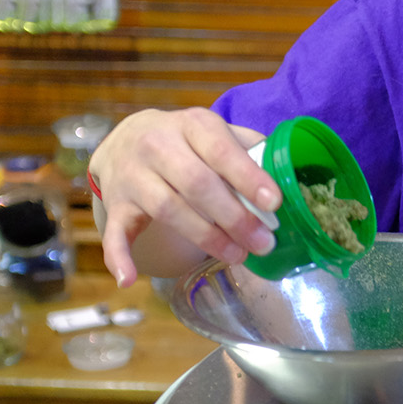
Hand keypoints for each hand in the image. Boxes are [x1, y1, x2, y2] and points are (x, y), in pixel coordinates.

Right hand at [90, 108, 280, 287]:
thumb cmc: (187, 141)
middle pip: (197, 184)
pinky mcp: (116, 203)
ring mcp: (133, 175)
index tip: (274, 204)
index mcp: (192, 125)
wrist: (125, 139)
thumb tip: (288, 172)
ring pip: (168, 209)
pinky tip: (130, 279)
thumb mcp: (216, 132)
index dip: (248, 178)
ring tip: (237, 255)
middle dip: (233, 218)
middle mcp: (157, 145)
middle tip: (262, 243)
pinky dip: (118, 257)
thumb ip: (249, 148)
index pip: (221, 150)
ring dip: (205, 238)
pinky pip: (114, 232)